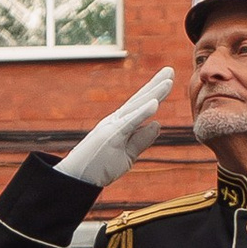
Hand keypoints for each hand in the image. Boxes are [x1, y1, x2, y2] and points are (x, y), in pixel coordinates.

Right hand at [56, 65, 176, 189]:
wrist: (76, 178)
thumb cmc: (99, 167)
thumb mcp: (127, 154)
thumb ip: (142, 140)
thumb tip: (158, 124)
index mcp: (120, 124)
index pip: (141, 105)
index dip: (155, 91)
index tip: (168, 79)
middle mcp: (116, 121)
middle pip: (140, 100)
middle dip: (156, 84)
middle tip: (170, 70)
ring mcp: (113, 127)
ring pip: (137, 107)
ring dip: (154, 93)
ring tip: (168, 81)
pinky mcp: (111, 136)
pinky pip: (130, 123)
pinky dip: (143, 112)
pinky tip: (155, 103)